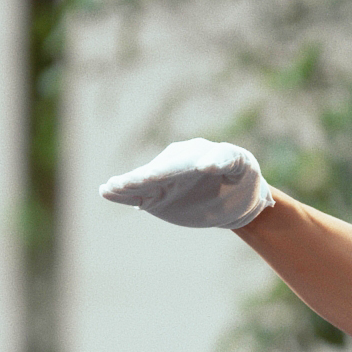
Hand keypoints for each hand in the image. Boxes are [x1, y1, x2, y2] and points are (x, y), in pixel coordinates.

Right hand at [98, 138, 273, 229]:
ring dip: (127, 184)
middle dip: (143, 177)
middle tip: (128, 182)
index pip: (185, 161)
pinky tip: (107, 192)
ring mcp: (165, 178)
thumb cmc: (243, 180)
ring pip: (144, 181)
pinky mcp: (156, 194)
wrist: (233, 199)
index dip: (175, 167)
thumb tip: (205, 163)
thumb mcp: (245, 168)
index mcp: (199, 153)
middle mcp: (177, 162)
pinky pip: (138, 193)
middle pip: (159, 171)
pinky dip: (123, 193)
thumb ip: (229, 160)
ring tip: (110, 188)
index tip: (163, 175)